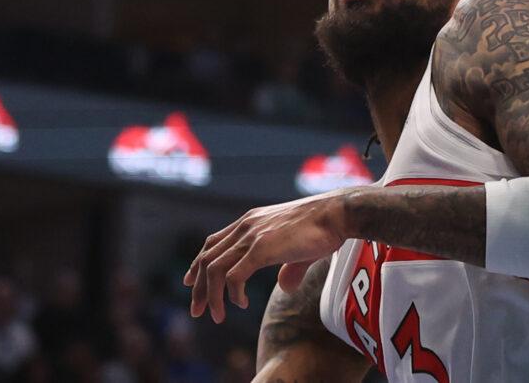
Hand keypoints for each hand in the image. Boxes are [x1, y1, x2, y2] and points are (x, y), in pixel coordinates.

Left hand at [183, 193, 349, 320]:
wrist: (337, 214)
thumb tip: (285, 286)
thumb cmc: (324, 228)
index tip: (190, 283)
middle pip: (207, 259)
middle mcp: (245, 226)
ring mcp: (252, 236)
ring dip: (210, 296)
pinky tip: (241, 304)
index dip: (198, 264)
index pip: (213, 243)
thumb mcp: (299, 248)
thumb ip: (289, 267)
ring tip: (217, 315)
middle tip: (197, 311)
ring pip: (214, 270)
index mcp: (251, 221)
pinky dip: (232, 294)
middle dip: (197, 287)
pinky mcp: (261, 248)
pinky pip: (233, 276)